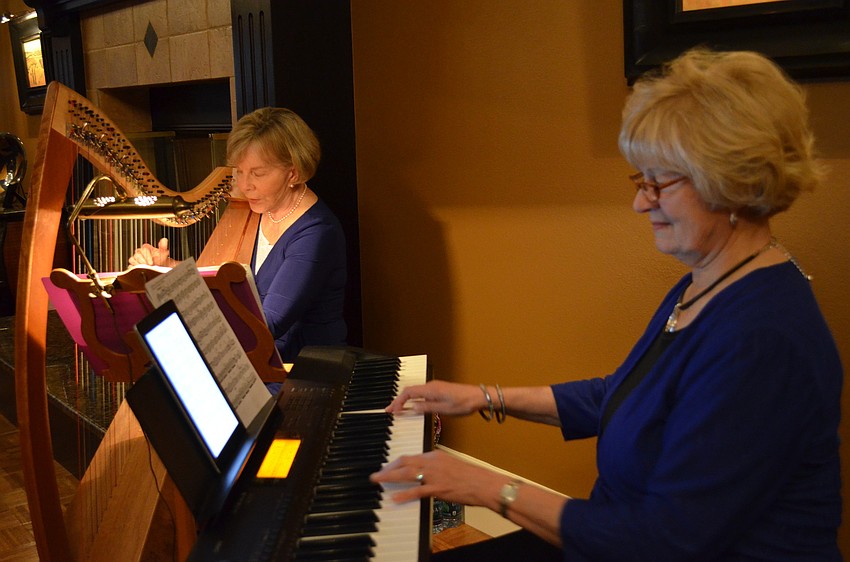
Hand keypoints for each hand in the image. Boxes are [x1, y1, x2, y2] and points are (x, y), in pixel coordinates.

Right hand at [128, 238, 170, 266]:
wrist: (162, 268)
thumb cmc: (161, 260)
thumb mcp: (164, 254)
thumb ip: (163, 247)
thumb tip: (164, 240)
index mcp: (146, 248)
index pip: (144, 249)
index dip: (147, 256)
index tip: (151, 263)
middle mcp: (140, 253)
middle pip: (137, 255)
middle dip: (143, 261)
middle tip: (148, 266)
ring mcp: (136, 259)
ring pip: (132, 260)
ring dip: (138, 265)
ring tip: (144, 269)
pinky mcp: (133, 265)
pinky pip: (129, 266)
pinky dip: (133, 269)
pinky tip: (140, 271)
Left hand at [370, 450, 503, 507]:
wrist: (483, 483)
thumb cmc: (471, 476)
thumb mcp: (451, 465)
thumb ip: (437, 467)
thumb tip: (425, 473)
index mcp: (435, 455)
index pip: (411, 456)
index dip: (397, 462)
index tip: (389, 467)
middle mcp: (432, 462)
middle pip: (404, 461)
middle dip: (388, 467)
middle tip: (377, 474)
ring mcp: (434, 475)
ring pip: (406, 473)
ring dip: (389, 477)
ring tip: (378, 480)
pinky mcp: (437, 489)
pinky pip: (417, 491)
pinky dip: (404, 494)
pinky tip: (394, 497)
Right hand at [385, 380, 484, 416]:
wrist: (479, 397)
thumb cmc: (465, 403)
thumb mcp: (444, 409)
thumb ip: (427, 408)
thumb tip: (412, 408)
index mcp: (431, 389)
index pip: (408, 393)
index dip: (398, 401)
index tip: (391, 410)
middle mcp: (431, 386)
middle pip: (410, 391)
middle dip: (399, 401)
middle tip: (391, 410)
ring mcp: (436, 388)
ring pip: (415, 392)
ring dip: (406, 400)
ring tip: (399, 410)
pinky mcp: (440, 391)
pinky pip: (422, 394)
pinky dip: (414, 400)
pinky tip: (413, 407)